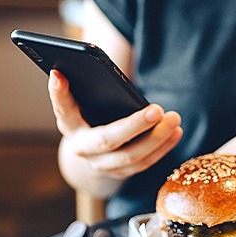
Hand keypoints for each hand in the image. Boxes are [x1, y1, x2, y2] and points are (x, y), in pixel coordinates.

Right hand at [48, 70, 182, 191]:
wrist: (92, 150)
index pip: (63, 108)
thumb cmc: (91, 113)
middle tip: (157, 110)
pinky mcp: (121, 173)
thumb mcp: (85, 101)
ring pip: (132, 156)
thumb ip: (86, 85)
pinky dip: (163, 147)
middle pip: (108, 140)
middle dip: (134, 126)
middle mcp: (82, 149)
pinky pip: (145, 163)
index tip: (58, 74)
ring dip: (157, 138)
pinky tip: (177, 131)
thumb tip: (83, 63)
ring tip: (174, 118)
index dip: (59, 93)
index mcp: (69, 125)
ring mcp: (102, 165)